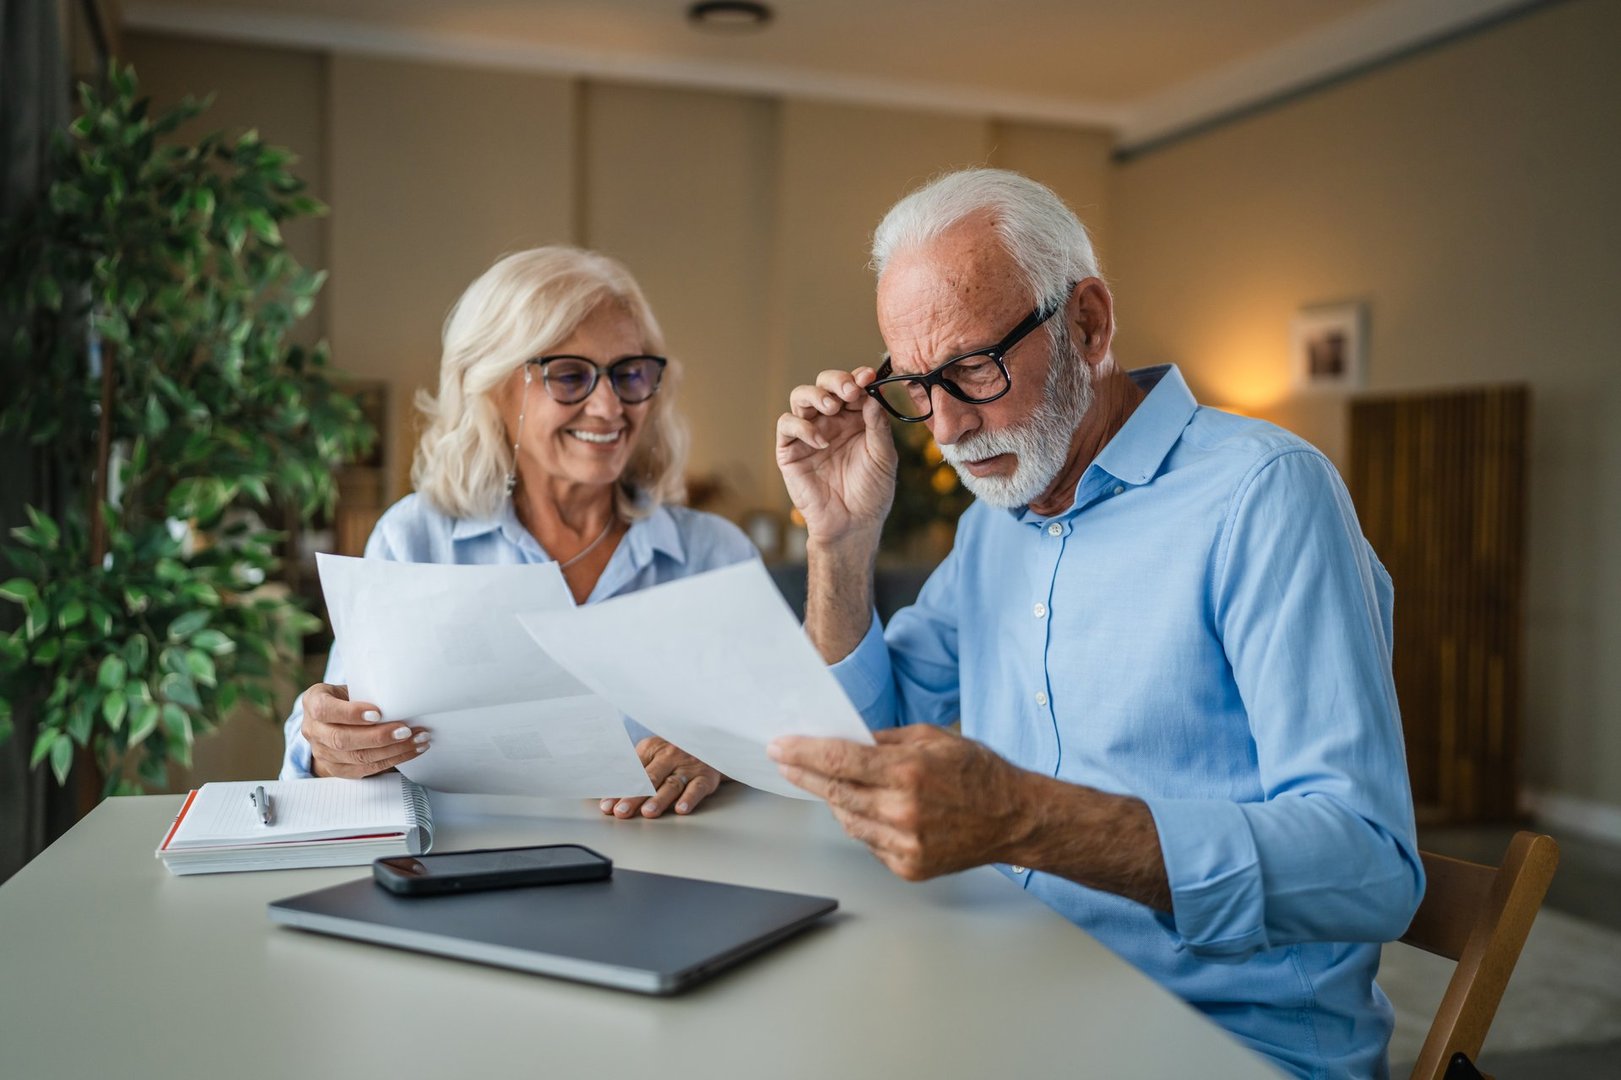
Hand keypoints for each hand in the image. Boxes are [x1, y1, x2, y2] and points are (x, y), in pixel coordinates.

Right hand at [301, 683, 429, 778]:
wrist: (331, 721)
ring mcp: (322, 753)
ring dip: (393, 750)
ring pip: (357, 757)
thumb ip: (366, 692)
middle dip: (379, 737)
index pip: (324, 710)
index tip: (378, 713)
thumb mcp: (349, 687)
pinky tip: (412, 750)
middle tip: (406, 731)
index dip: (351, 713)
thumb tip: (402, 697)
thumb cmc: (347, 698)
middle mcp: (313, 730)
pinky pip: (366, 769)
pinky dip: (393, 760)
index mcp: (313, 702)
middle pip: (342, 739)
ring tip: (418, 740)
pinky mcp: (337, 769)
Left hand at [599, 736, 723, 818]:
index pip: (632, 772)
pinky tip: (681, 809)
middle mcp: (669, 756)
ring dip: (659, 799)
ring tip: (648, 812)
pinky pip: (697, 787)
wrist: (709, 743)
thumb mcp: (652, 753)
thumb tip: (604, 792)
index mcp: (651, 748)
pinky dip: (690, 798)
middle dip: (634, 796)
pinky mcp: (706, 776)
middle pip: (649, 779)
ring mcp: (688, 766)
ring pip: (671, 784)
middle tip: (621, 811)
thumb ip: (632, 769)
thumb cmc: (673, 753)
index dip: (618, 789)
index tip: (606, 805)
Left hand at [768, 726, 1034, 880]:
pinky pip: (869, 842)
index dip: (803, 753)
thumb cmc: (980, 775)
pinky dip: (864, 825)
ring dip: (835, 801)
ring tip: (835, 784)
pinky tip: (873, 811)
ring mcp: (905, 843)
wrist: (1014, 819)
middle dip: (804, 775)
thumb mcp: (935, 738)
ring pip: (848, 821)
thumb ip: (887, 741)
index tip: (781, 746)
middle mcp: (902, 810)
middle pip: (835, 792)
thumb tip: (848, 739)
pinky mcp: (909, 866)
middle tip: (785, 762)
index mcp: (908, 772)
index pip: (839, 761)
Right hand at [775, 367, 896, 547]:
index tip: (868, 377)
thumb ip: (878, 425)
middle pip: (824, 385)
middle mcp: (831, 421)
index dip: (858, 378)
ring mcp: (809, 433)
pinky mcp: (790, 450)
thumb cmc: (872, 492)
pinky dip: (802, 426)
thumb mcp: (884, 456)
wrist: (853, 525)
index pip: (852, 387)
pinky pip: (787, 425)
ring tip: (831, 407)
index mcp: (855, 419)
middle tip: (850, 390)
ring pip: (801, 397)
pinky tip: (821, 442)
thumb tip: (871, 394)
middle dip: (836, 381)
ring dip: (816, 395)